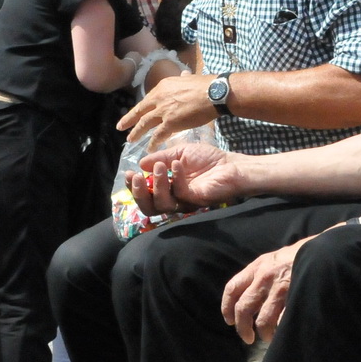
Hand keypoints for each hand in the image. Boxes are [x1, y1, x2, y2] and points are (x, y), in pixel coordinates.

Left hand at [119, 72, 219, 145]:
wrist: (213, 93)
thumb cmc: (204, 85)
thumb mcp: (189, 78)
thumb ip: (183, 79)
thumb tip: (184, 75)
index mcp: (162, 87)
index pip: (148, 100)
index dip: (140, 108)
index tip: (135, 113)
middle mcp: (159, 98)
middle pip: (140, 111)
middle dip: (129, 119)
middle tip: (120, 127)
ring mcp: (163, 111)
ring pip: (145, 123)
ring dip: (136, 132)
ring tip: (130, 140)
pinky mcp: (170, 123)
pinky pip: (158, 135)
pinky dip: (152, 142)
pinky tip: (149, 148)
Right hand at [124, 143, 241, 212]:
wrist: (231, 164)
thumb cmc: (207, 159)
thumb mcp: (179, 153)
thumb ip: (160, 158)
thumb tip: (140, 164)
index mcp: (167, 188)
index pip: (146, 194)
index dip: (134, 187)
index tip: (129, 173)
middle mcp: (174, 199)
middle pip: (149, 208)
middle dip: (139, 194)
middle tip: (135, 177)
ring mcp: (185, 202)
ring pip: (163, 205)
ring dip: (156, 185)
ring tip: (160, 167)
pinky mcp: (196, 201)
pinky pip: (181, 194)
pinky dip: (176, 178)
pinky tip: (177, 164)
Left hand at [221, 239, 307, 344]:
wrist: (323, 251)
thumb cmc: (298, 255)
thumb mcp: (273, 259)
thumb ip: (259, 275)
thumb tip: (246, 298)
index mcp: (257, 267)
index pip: (232, 288)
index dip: (227, 308)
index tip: (229, 321)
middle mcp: (264, 278)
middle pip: (244, 308)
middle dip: (242, 327)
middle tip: (247, 338)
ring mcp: (280, 289)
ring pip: (263, 320)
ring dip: (264, 334)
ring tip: (269, 338)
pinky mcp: (295, 298)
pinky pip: (283, 322)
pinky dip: (282, 330)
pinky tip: (284, 332)